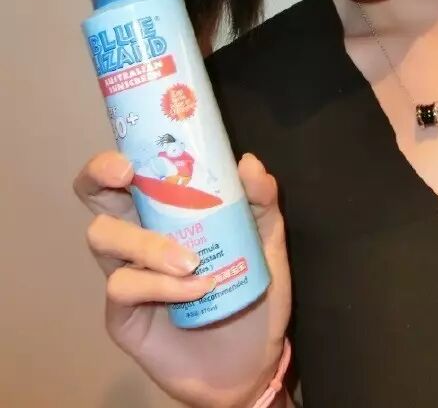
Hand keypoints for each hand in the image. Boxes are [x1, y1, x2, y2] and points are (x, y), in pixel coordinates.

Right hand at [74, 151, 291, 407]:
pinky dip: (161, 284)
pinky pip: (123, 287)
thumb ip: (261, 201)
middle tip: (127, 176)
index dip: (118, 154)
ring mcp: (124, 273)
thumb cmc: (249, 292)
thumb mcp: (266, 241)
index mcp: (165, 209)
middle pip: (94, 195)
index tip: (133, 152)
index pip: (129, 171)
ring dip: (148, 243)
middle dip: (99, 177)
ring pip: (104, 237)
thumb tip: (248, 162)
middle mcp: (137, 234)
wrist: (250, 362)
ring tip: (192, 261)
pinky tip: (195, 290)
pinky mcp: (121, 313)